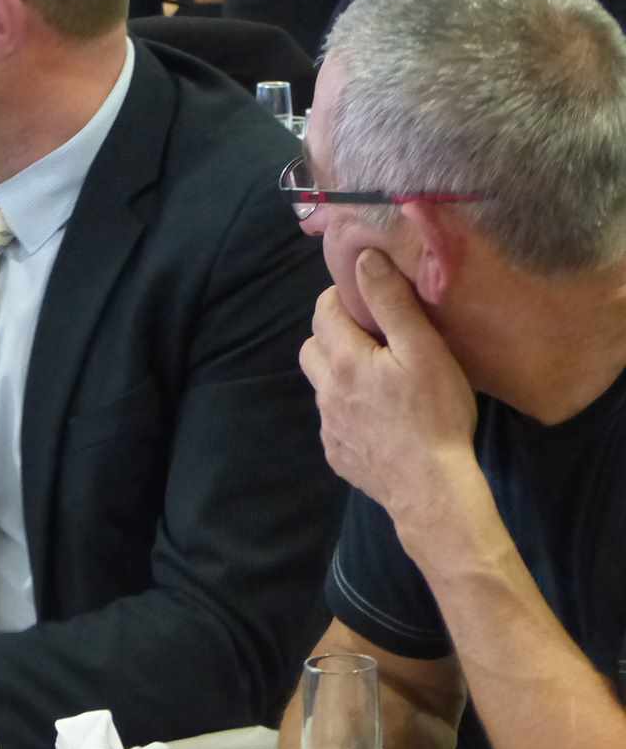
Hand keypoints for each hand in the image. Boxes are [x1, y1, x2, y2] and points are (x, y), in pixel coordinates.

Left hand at [298, 249, 480, 540]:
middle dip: (332, 332)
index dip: (341, 298)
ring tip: (374, 375)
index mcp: (344, 359)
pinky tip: (378, 417)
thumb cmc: (435, 415)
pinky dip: (348, 410)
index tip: (365, 298)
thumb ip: (391, 303)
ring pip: (321, 385)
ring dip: (338, 372)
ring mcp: (328, 426)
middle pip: (312, 346)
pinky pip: (333, 421)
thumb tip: (364, 259)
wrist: (430, 490)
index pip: (325, 311)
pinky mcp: (337, 454)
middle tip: (368, 334)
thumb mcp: (423, 351)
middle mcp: (326, 390)